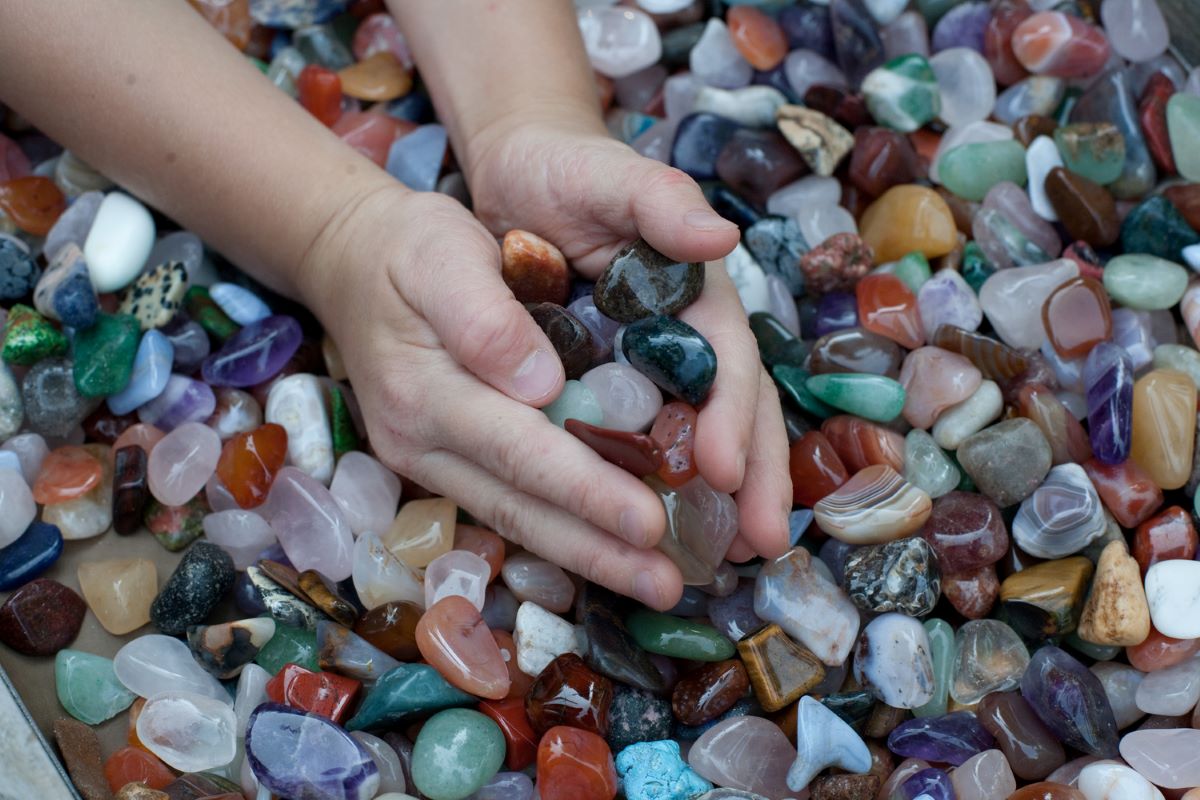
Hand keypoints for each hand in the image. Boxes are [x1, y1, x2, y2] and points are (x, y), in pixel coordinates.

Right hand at [298, 184, 686, 608]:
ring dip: (587, 555)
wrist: (348, 261)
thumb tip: (542, 384)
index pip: (520, 453)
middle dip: (597, 551)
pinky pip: (508, 504)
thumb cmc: (407, 249)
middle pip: (520, 508)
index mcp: (425, 393)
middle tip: (669, 587)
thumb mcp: (442, 253)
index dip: (587, 492)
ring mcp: (428, 460)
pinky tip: (609, 547)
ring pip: (516, 518)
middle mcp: (422, 442)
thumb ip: (486, 319)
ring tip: (655, 584)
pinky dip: (562, 530)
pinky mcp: (443, 461)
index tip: (650, 524)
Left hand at [465, 120, 791, 563]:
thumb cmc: (568, 169)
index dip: (732, 416)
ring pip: (698, 438)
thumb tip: (719, 240)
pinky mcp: (616, 383)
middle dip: (753, 477)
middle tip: (758, 545)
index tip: (721, 470)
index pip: (728, 361)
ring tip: (728, 559)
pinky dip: (658, 486)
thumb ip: (661, 202)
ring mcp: (654, 363)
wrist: (522, 174)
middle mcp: (686, 335)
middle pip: (735, 411)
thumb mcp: (611, 174)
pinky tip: (656, 532)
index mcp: (696, 293)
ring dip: (719, 498)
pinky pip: (646, 441)